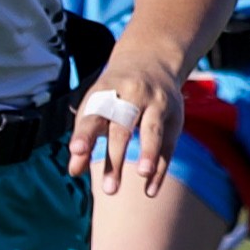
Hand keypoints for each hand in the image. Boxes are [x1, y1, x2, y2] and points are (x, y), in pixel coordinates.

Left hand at [66, 42, 187, 196]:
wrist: (152, 59)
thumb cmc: (116, 92)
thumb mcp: (97, 106)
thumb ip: (85, 139)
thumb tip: (74, 171)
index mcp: (107, 91)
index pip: (94, 114)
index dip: (84, 133)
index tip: (76, 151)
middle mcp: (132, 95)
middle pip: (123, 126)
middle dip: (115, 157)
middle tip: (108, 189)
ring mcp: (156, 103)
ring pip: (153, 130)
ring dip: (148, 153)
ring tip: (141, 175)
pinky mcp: (175, 116)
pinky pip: (169, 145)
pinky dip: (160, 170)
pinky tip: (149, 190)